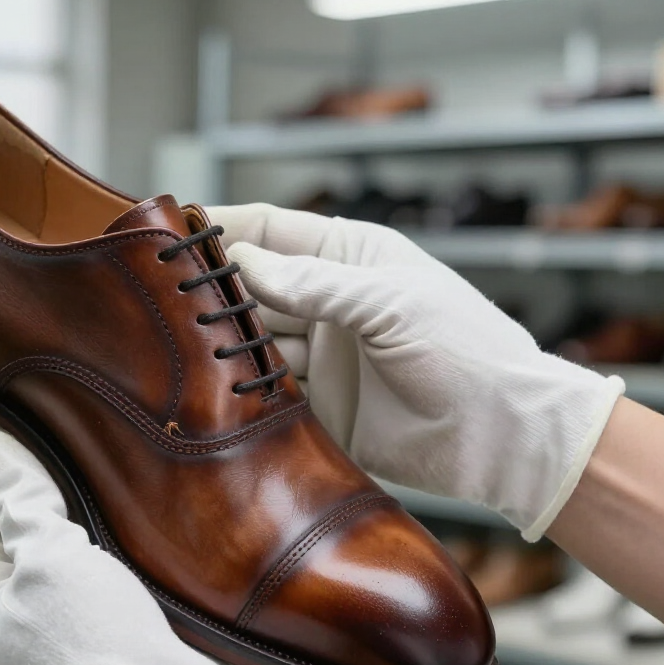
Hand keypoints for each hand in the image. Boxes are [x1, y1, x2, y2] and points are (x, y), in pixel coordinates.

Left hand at [0, 418, 287, 664]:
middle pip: (11, 527)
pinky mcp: (116, 618)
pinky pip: (100, 560)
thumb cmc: (93, 643)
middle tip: (24, 421)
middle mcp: (24, 609)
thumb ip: (18, 503)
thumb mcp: (46, 558)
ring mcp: (70, 617)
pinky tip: (121, 504)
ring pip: (60, 543)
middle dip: (16, 478)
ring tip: (72, 452)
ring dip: (64, 501)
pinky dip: (103, 527)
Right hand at [211, 203, 623, 539]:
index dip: (223, 228)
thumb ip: (316, 285)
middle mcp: (328, 302)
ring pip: (252, 339)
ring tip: (178, 339)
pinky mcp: (317, 406)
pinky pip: (265, 390)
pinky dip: (240, 386)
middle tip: (162, 293)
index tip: (173, 234)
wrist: (501, 435)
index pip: (272, 230)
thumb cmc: (467, 350)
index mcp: (350, 258)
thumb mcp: (392, 303)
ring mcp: (320, 355)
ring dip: (221, 339)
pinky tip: (210, 383)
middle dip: (212, 288)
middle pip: (252, 286)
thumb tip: (244, 264)